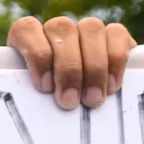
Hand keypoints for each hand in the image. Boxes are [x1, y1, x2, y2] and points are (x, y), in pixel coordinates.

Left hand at [7, 15, 135, 109]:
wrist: (76, 115)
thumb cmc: (46, 106)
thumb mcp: (34, 100)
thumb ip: (31, 97)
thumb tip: (30, 110)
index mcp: (28, 38)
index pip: (26, 29)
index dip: (36, 54)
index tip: (45, 86)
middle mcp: (56, 29)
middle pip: (62, 29)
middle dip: (68, 68)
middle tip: (70, 101)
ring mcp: (85, 29)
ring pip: (91, 28)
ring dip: (94, 66)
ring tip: (93, 98)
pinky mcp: (114, 36)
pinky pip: (117, 33)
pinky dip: (116, 59)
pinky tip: (112, 85)